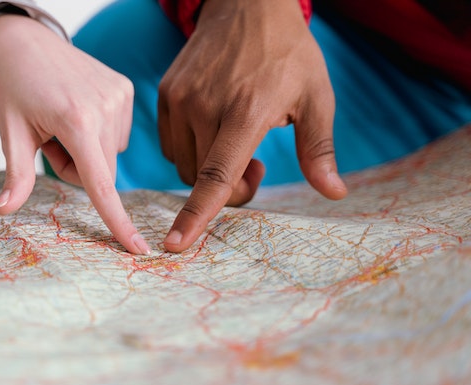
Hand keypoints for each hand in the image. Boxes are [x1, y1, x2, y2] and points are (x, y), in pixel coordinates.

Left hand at [0, 15, 149, 254]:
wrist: (25, 40)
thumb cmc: (13, 86)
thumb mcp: (11, 131)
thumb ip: (16, 176)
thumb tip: (2, 212)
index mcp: (76, 121)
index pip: (101, 184)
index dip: (118, 222)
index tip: (139, 250)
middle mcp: (106, 109)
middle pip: (102, 174)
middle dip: (77, 170)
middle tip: (50, 142)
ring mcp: (119, 97)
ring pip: (109, 156)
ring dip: (88, 153)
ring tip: (62, 123)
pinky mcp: (125, 90)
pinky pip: (116, 135)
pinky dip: (98, 134)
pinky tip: (79, 111)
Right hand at [158, 0, 347, 251]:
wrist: (247, 5)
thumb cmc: (288, 53)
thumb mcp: (316, 97)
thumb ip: (319, 150)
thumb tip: (334, 193)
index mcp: (245, 112)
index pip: (216, 176)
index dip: (197, 216)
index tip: (176, 245)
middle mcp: (205, 106)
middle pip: (202, 179)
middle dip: (230, 186)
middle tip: (257, 164)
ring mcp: (180, 98)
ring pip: (183, 164)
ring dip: (207, 168)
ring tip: (235, 140)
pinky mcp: (166, 93)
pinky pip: (170, 143)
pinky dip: (191, 149)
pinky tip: (214, 127)